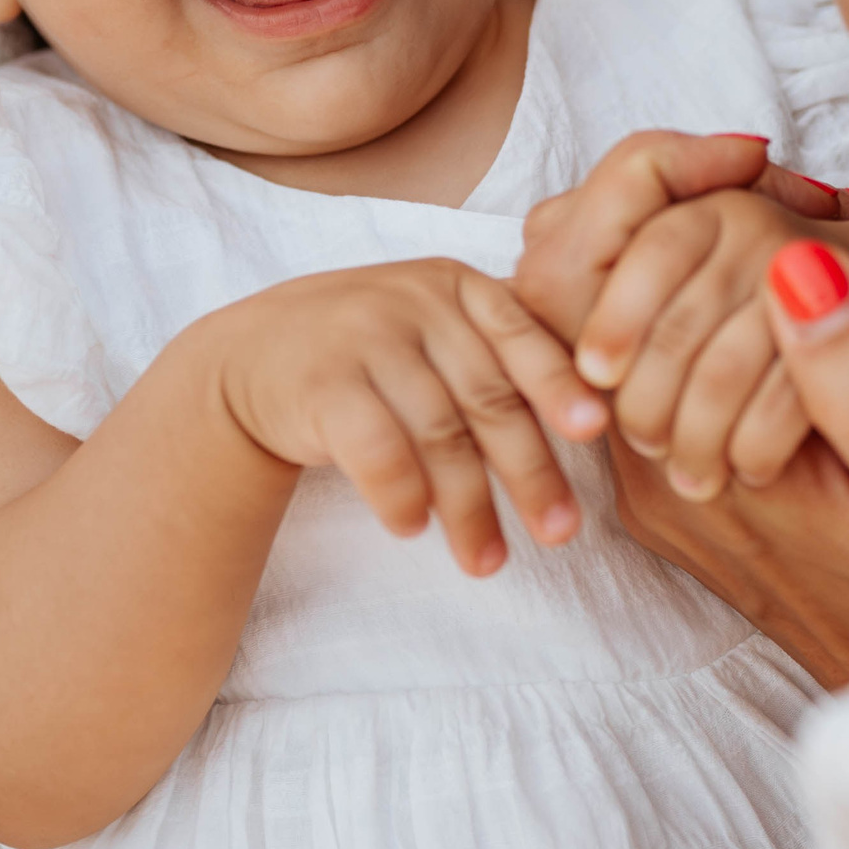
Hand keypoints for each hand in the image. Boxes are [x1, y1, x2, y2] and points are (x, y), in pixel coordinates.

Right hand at [213, 259, 606, 576]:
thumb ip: (498, 354)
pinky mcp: (320, 382)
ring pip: (437, 434)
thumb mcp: (434, 328)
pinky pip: (376, 449)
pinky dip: (400, 494)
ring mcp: (364, 337)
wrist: (250, 358)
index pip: (522, 338)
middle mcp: (415, 301)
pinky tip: (412, 528)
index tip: (596, 433)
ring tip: (487, 563)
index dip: (559, 387)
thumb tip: (598, 418)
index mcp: (458, 285)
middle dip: (529, 472)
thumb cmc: (371, 353)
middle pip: (488, 398)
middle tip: (561, 534)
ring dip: (467, 509)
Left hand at [515, 135, 848, 499]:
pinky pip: (669, 367)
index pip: (598, 312)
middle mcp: (653, 483)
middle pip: (595, 312)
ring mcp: (665, 486)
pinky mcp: (692, 484)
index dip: (659, 205)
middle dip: (680, 224)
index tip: (757, 165)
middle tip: (803, 196)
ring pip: (632, 333)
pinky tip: (808, 293)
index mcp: (693, 473)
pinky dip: (723, 310)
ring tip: (814, 231)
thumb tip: (793, 275)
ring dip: (708, 266)